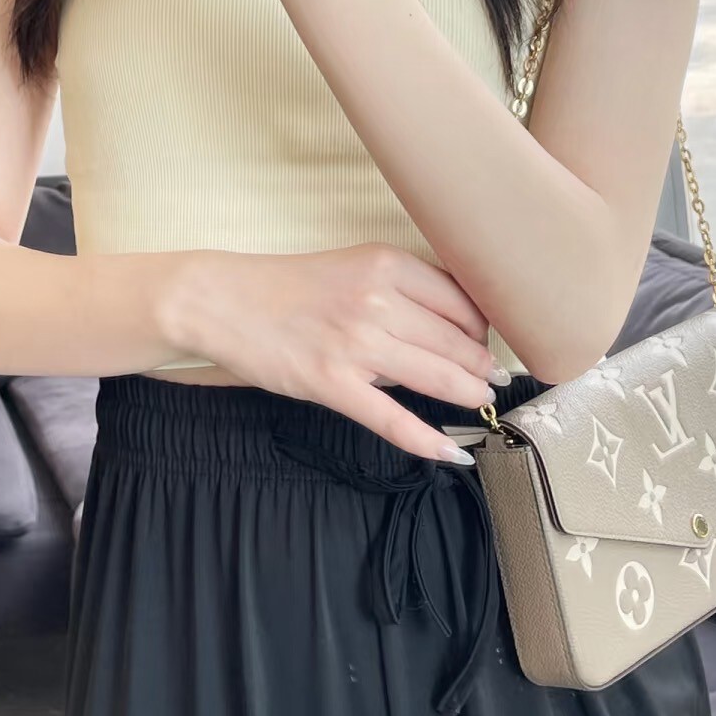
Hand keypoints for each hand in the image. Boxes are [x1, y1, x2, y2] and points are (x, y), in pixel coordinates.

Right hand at [170, 243, 506, 463]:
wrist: (222, 300)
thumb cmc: (287, 286)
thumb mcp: (350, 266)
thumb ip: (399, 290)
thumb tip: (451, 328)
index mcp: (384, 263)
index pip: (460, 299)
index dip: (483, 328)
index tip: (488, 342)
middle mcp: (376, 300)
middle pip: (456, 341)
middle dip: (481, 366)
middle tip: (494, 381)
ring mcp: (355, 344)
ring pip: (436, 376)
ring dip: (467, 395)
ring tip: (481, 404)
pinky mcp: (331, 383)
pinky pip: (392, 418)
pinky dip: (427, 440)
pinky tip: (451, 452)